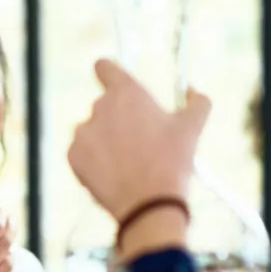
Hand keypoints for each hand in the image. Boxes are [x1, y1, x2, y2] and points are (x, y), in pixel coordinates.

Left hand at [66, 59, 210, 220]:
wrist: (149, 204)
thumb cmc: (172, 162)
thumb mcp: (192, 127)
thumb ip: (198, 101)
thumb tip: (193, 90)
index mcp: (126, 93)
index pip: (104, 67)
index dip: (109, 72)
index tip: (114, 81)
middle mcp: (98, 107)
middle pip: (105, 106)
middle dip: (120, 119)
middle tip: (141, 141)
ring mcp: (82, 132)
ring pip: (94, 131)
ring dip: (106, 141)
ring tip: (130, 162)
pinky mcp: (72, 156)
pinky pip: (82, 153)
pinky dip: (95, 161)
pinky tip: (115, 173)